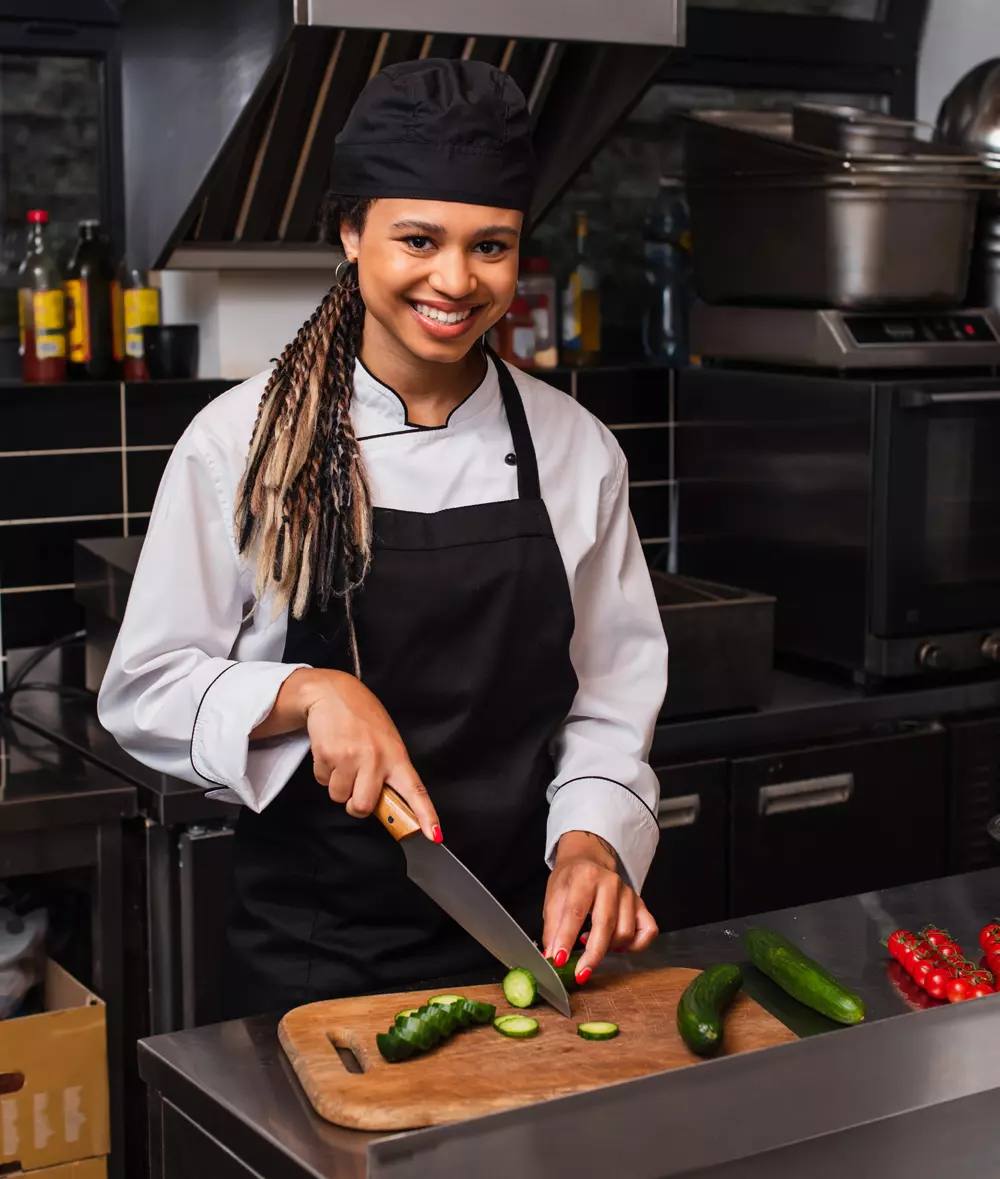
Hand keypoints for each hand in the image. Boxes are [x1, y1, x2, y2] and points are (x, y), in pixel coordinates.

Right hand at [257, 668, 440, 840]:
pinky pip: (322, 781)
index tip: (434, 836)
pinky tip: (331, 751)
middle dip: (354, 804)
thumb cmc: (363, 719)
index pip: (415, 790)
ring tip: (343, 759)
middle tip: (355, 787)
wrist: (333, 693)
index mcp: (397, 756)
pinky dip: (324, 772)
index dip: (425, 815)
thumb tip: (385, 804)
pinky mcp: (327, 754)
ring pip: (338, 796)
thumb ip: (389, 770)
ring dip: (337, 785)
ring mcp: (350, 757)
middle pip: (363, 807)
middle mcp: (375, 759)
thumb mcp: (386, 741)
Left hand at [542, 830, 657, 983]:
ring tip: (591, 944)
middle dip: (592, 954)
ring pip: (625, 932)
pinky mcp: (641, 904)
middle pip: (605, 924)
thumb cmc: (570, 879)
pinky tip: (618, 946)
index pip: (576, 911)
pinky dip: (635, 945)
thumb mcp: (554, 896)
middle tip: (580, 973)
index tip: (559, 960)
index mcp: (585, 876)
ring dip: (608, 948)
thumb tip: (552, 956)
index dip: (566, 938)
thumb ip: (553, 926)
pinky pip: (648, 931)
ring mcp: (629, 893)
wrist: (588, 859)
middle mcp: (611, 882)